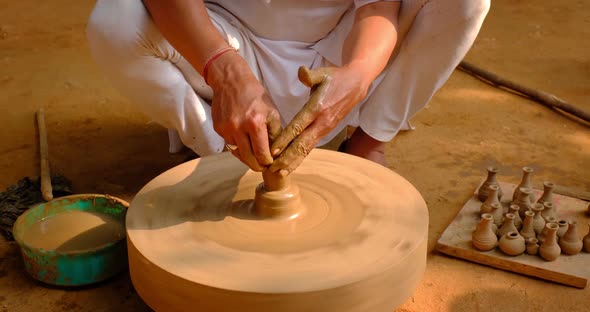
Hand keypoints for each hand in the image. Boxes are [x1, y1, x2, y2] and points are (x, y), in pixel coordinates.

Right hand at [208, 52, 281, 170]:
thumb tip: (277, 152)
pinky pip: (229, 143)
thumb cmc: (255, 95)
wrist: (230, 80)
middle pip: (248, 158)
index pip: (262, 153)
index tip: (271, 164)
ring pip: (237, 151)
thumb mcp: (271, 111)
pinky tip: (242, 138)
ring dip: (246, 155)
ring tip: (254, 153)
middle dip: (256, 166)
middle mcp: (238, 128)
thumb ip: (275, 133)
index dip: (267, 162)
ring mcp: (225, 129)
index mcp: (255, 123)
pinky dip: (237, 144)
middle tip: (262, 167)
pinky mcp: (217, 128)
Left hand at [269, 65, 369, 174]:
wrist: (356, 84)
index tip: (273, 150)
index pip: (298, 126)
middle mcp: (321, 122)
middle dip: (287, 158)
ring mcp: (324, 129)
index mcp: (317, 108)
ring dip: (293, 162)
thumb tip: (301, 73)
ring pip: (306, 149)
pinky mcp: (325, 131)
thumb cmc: (335, 77)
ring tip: (280, 173)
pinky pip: (311, 147)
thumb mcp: (323, 73)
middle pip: (301, 144)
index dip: (285, 139)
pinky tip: (291, 165)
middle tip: (273, 169)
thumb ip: (310, 75)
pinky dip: (300, 157)